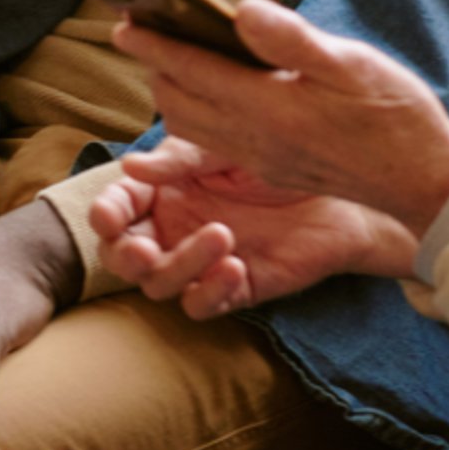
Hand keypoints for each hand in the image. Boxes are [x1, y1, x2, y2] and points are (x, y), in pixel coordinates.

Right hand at [90, 138, 418, 318]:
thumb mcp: (223, 144)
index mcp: (164, 188)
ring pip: (161, 284)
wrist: (343, 182)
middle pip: (124, 256)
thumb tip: (130, 165)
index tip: (109, 217)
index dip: (105, 214)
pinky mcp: (236, 286)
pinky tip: (234, 267)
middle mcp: (175, 227)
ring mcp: (202, 260)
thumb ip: (180, 159)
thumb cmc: (280, 152)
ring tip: (222, 236)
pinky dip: (209, 292)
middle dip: (125, 256)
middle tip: (145, 251)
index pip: (116, 207)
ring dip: (180, 266)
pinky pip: (202, 305)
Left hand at [112, 0, 448, 238]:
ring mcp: (261, 158)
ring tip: (165, 56)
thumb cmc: (395, 114)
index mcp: (270, 108)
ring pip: (191, 126)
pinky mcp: (272, 167)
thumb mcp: (352, 63)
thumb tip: (240, 11)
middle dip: (153, 66)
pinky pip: (213, 141)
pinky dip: (193, 113)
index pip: (193, 71)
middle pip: (179, 102)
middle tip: (139, 30)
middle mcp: (255, 139)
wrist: (423, 181)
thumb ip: (291, 40)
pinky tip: (205, 91)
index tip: (124, 21)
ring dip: (169, 92)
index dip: (154, 45)